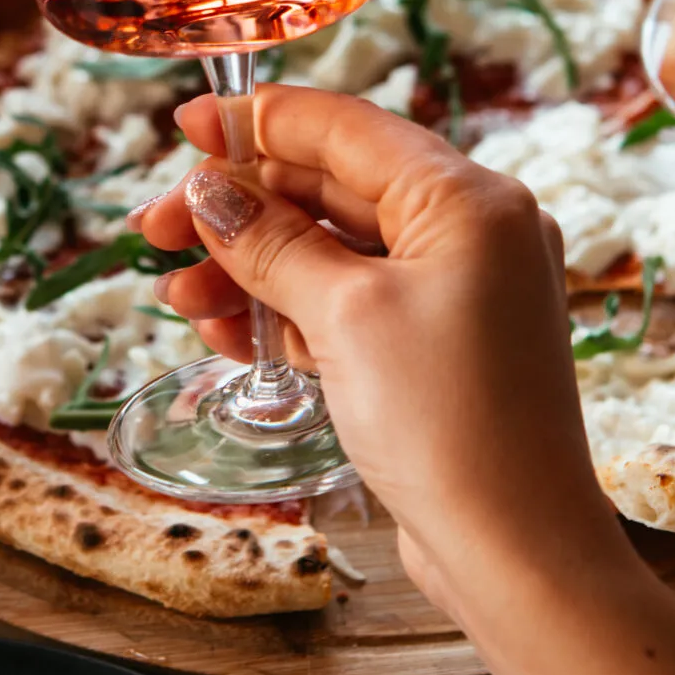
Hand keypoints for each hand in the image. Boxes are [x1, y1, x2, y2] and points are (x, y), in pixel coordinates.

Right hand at [134, 87, 628, 611]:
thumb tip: (210, 190)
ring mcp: (458, 294)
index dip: (257, 121)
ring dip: (250, 268)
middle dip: (239, 208)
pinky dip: (287, 312)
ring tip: (177, 296)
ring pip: (332, 252)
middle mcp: (473, 234)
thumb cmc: (450, 425)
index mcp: (470, 200)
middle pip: (331, 189)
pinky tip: (224, 331)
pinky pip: (349, 304)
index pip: (345, 130)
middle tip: (157, 227)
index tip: (187, 122)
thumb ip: (271, 243)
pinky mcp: (438, 349)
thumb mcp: (344, 316)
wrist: (517, 554)